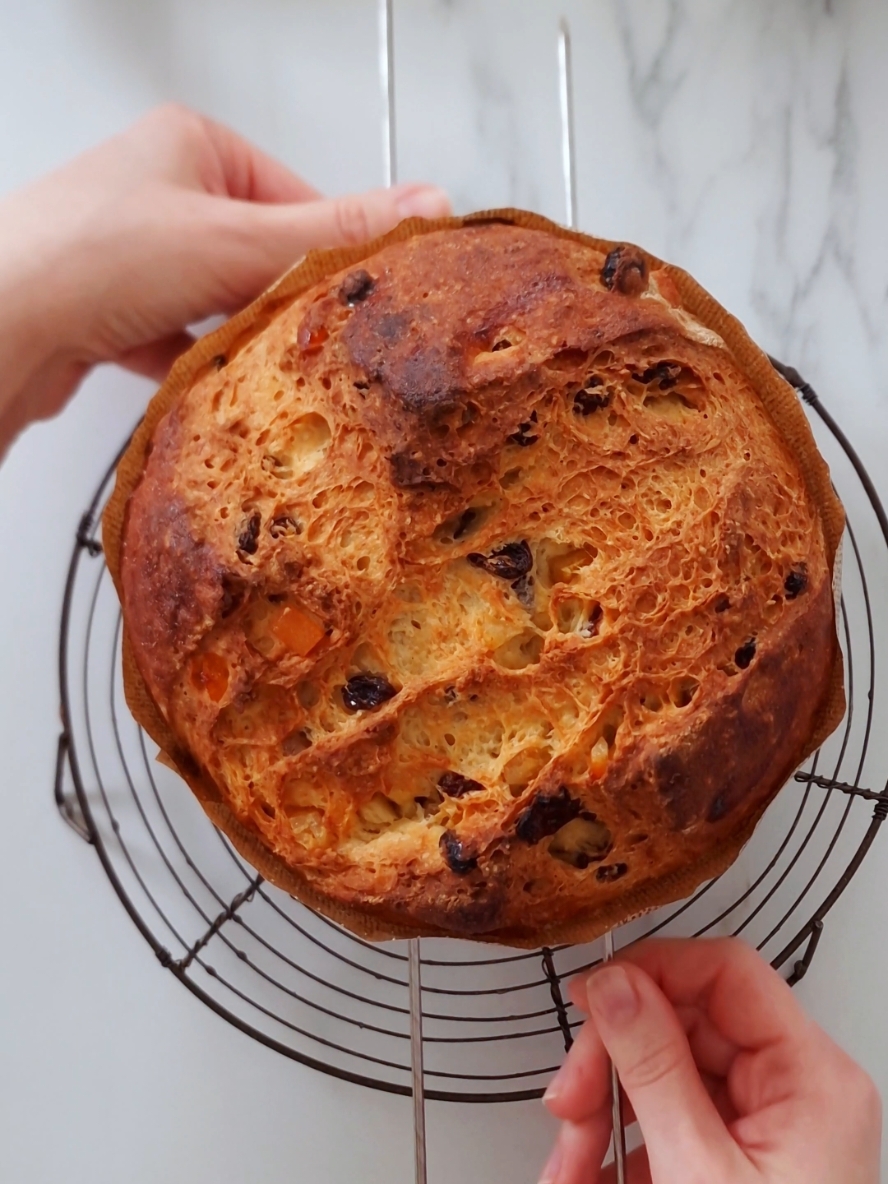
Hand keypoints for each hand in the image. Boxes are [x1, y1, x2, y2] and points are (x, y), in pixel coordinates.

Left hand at [0, 103, 449, 452]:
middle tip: (310, 339)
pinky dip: (199, 362)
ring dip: (239, 337)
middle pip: (260, 254)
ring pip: (220, 301)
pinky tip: (210, 380)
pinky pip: (181, 339)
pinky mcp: (114, 311)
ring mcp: (133, 253)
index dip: (331, 251)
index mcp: (194, 145)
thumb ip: (333, 230)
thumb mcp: (235, 238)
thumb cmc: (90, 257)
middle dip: (281, 302)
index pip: (297, 195)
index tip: (357, 295)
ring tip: (258, 364)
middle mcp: (160, 191)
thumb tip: (423, 204)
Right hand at [540, 938, 879, 1182]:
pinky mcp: (728, 1165)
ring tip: (569, 1164)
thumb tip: (615, 986)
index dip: (653, 971)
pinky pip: (660, 1127)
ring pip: (659, 1077)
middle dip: (611, 1063)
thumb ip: (653, 1069)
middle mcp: (791, 1094)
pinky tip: (585, 1181)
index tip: (593, 998)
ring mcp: (759, 1131)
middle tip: (568, 1101)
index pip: (727, 973)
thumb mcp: (700, 1175)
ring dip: (599, 1115)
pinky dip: (613, 1153)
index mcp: (810, 1080)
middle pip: (682, 1025)